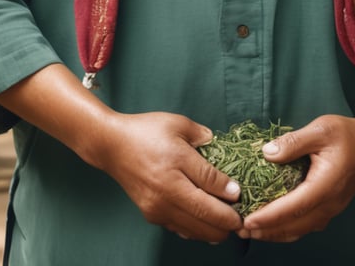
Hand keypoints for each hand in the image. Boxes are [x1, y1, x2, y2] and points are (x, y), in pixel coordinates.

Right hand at [98, 110, 242, 242]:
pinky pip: (180, 229)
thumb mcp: (177, 123)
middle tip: (242, 219)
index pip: (210, 181)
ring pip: (194, 228)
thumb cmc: (146, 131)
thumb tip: (222, 148)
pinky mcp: (152, 215)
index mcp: (175, 161)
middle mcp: (167, 189)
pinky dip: (197, 231)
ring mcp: (158, 206)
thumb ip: (201, 135)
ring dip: (215, 230)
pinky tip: (207, 225)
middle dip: (228, 220)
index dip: (229, 191)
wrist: (112, 146)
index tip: (241, 195)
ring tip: (228, 224)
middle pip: (205, 213)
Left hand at [237, 114, 354, 242]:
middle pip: (295, 225)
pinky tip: (273, 223)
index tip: (248, 221)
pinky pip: (307, 225)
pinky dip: (288, 228)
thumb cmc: (346, 134)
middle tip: (240, 229)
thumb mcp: (320, 129)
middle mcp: (330, 203)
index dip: (269, 216)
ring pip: (301, 229)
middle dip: (267, 230)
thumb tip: (267, 153)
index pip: (293, 207)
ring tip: (252, 230)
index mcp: (326, 185)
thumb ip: (293, 142)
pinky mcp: (330, 207)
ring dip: (276, 232)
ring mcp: (331, 208)